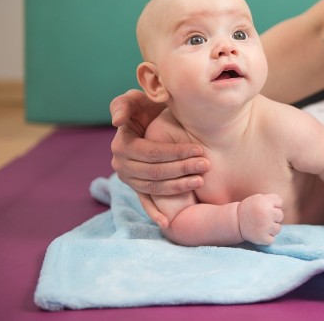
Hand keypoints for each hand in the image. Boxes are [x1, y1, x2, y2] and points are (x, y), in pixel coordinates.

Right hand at [110, 90, 209, 225]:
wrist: (149, 117)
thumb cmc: (144, 106)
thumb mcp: (135, 99)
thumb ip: (123, 104)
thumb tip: (117, 122)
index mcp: (122, 144)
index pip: (152, 153)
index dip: (175, 152)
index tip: (198, 149)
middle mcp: (121, 164)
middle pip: (156, 171)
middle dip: (183, 169)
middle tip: (206, 165)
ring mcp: (129, 179)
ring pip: (155, 187)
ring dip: (179, 186)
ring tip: (201, 180)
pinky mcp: (136, 187)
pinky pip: (145, 202)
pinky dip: (155, 213)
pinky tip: (168, 223)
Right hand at [237, 194, 283, 244]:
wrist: (236, 221)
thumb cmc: (249, 209)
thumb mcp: (259, 198)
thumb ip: (271, 200)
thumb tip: (282, 207)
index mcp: (265, 202)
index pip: (279, 202)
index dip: (273, 204)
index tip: (264, 207)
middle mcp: (267, 213)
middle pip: (280, 215)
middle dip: (273, 216)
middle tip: (262, 217)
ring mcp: (266, 226)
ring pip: (278, 228)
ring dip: (271, 228)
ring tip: (261, 226)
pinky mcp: (263, 238)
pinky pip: (272, 239)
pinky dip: (266, 238)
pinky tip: (259, 233)